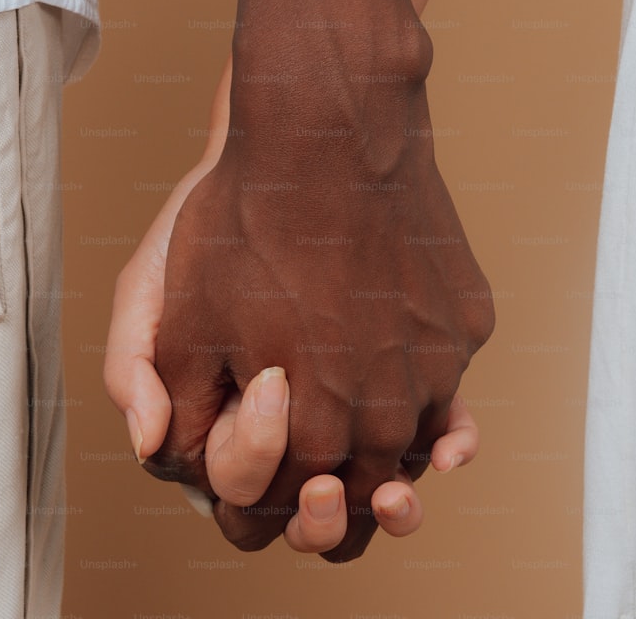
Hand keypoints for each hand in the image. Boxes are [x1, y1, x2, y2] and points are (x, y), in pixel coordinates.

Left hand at [104, 60, 483, 554]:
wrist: (329, 132)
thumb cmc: (247, 226)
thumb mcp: (181, 320)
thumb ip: (176, 408)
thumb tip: (166, 457)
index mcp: (316, 430)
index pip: (292, 504)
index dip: (265, 501)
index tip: (254, 483)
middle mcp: (391, 415)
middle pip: (364, 491)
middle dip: (328, 494)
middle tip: (306, 476)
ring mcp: (441, 367)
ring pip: (413, 441)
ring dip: (381, 446)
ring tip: (350, 426)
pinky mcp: (469, 324)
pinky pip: (443, 375)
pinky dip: (419, 382)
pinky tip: (388, 356)